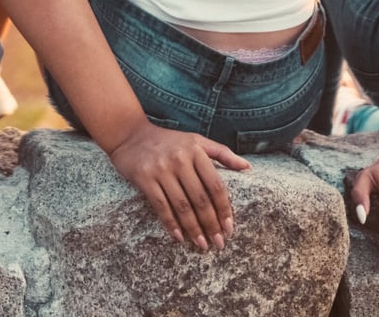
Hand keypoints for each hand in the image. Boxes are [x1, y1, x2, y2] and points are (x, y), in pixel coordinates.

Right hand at [105, 122, 250, 250]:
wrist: (129, 134)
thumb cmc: (168, 140)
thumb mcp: (196, 140)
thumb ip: (222, 153)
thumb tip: (248, 168)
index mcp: (195, 150)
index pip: (215, 185)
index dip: (224, 208)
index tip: (229, 228)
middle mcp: (179, 159)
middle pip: (200, 198)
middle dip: (211, 224)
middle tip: (219, 243)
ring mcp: (161, 169)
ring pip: (182, 205)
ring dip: (194, 229)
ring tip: (202, 244)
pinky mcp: (144, 178)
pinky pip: (161, 206)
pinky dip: (171, 224)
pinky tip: (179, 237)